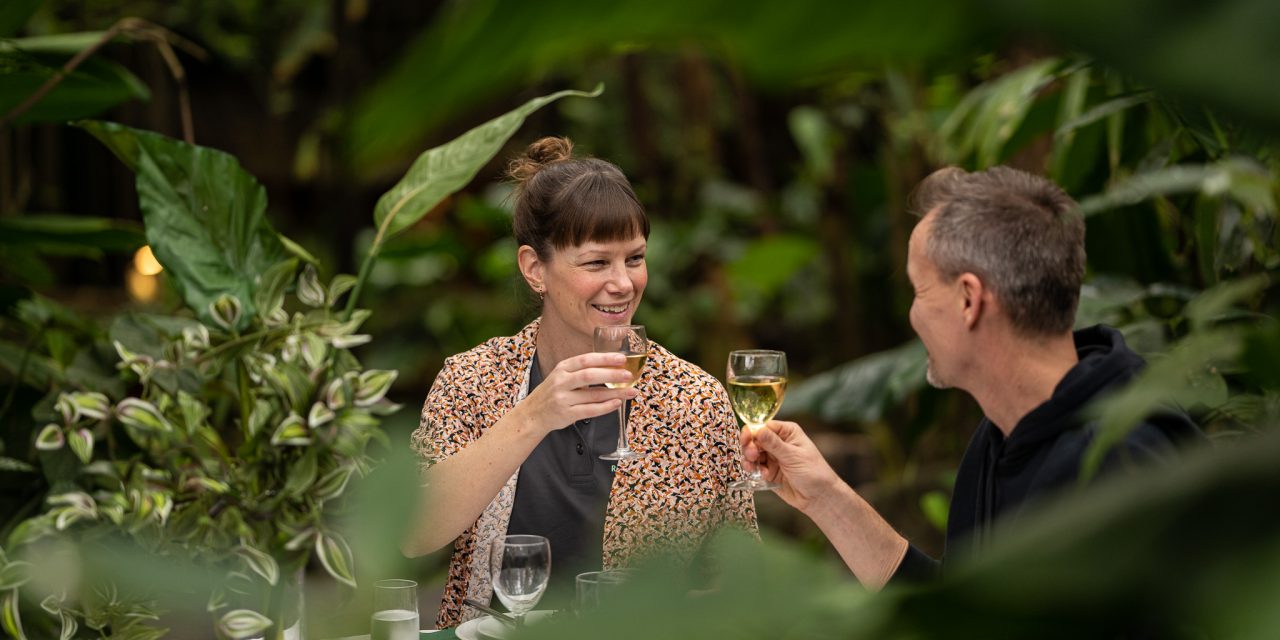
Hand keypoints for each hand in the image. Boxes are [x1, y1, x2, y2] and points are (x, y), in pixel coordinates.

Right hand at [517, 352, 637, 433]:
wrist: (533, 414)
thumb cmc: (553, 392)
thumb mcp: (562, 375)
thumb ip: (582, 370)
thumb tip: (612, 365)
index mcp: (562, 368)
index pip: (586, 360)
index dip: (605, 358)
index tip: (622, 358)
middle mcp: (561, 382)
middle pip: (590, 375)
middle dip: (612, 374)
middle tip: (628, 375)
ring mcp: (563, 399)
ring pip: (593, 395)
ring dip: (615, 393)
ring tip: (630, 391)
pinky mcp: (566, 414)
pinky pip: (590, 410)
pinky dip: (605, 407)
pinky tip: (616, 403)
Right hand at [742, 420, 841, 513]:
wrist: (818, 496)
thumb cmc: (813, 472)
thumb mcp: (793, 456)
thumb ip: (774, 444)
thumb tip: (757, 430)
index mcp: (786, 432)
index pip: (763, 426)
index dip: (752, 432)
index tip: (747, 440)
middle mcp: (778, 442)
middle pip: (754, 439)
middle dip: (749, 447)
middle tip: (752, 456)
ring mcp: (772, 457)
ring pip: (752, 453)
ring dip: (749, 460)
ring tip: (752, 468)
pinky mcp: (769, 471)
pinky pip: (755, 467)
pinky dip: (754, 470)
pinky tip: (764, 475)